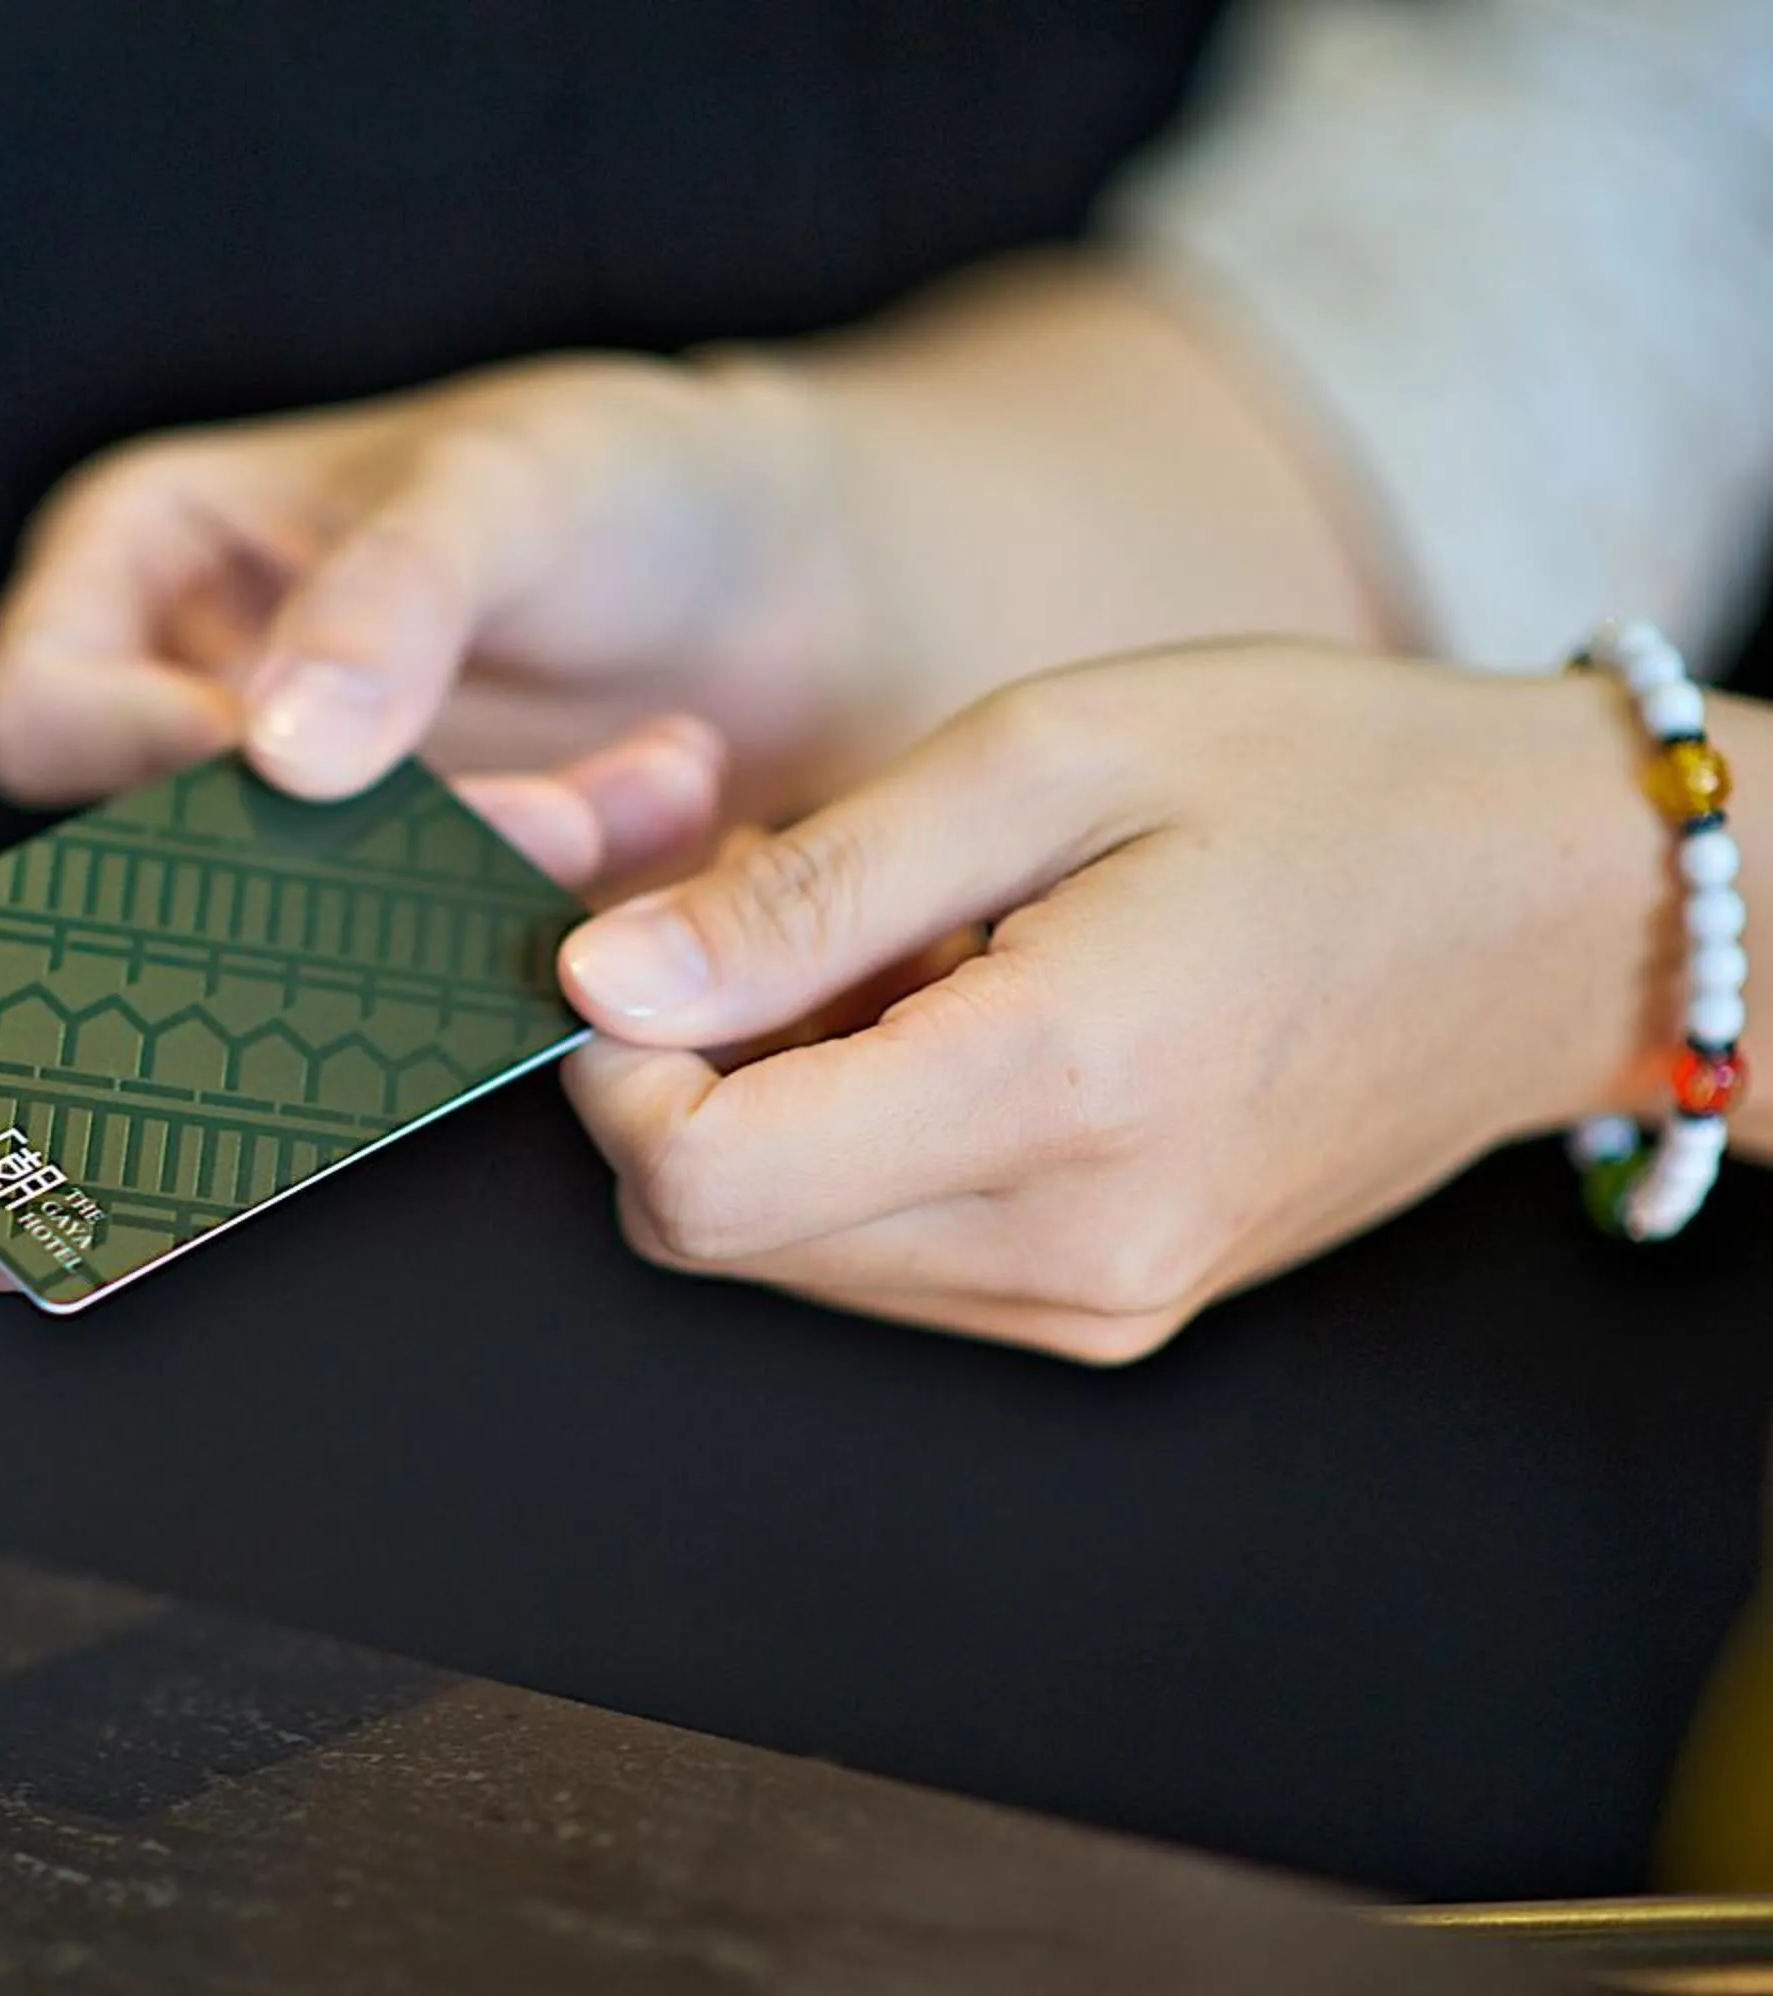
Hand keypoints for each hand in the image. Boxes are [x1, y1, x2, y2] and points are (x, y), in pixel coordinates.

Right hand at [0, 262, 1385, 820]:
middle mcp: (192, 707)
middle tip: (552, 815)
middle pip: (169, 854)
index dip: (146, 768)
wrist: (809, 573)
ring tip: (656, 785)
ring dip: (489, 883)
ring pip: (307, 931)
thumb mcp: (505, 485)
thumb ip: (389, 603)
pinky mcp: (406, 919)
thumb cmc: (634, 476)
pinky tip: (676, 814)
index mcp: (143, 564)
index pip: (42, 714)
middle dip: (368, 854)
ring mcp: (300, 829)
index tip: (316, 781)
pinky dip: (553, 915)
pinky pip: (419, 975)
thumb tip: (275, 758)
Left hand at [553, 646, 1695, 1361]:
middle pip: (717, 1228)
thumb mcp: (1049, 757)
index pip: (697, 1182)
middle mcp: (1065, 1253)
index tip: (636, 941)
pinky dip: (858, 1141)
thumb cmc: (1322, 783)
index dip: (609, 1067)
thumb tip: (600, 984)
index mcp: (1050, 1093)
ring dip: (771, 1102)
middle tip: (767, 906)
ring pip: (789, 1250)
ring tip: (895, 944)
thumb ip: (809, 891)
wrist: (1562, 910)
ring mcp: (1095, 1304)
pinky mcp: (1111, 1308)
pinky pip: (891, 1254)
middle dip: (680, 1071)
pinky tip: (948, 1012)